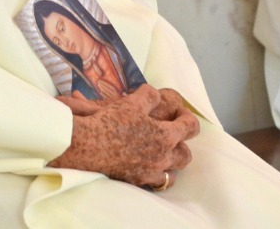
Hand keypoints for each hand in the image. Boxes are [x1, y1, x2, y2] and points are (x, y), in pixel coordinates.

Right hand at [47, 84, 196, 189]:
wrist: (89, 146)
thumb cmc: (112, 122)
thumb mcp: (132, 102)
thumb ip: (150, 96)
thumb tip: (155, 96)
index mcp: (165, 136)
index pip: (190, 128)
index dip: (188, 117)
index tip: (181, 113)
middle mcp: (162, 157)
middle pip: (185, 155)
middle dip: (183, 144)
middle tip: (172, 134)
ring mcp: (150, 172)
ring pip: (172, 175)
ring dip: (171, 163)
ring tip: (162, 155)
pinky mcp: (136, 181)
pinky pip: (154, 183)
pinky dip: (155, 175)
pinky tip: (147, 167)